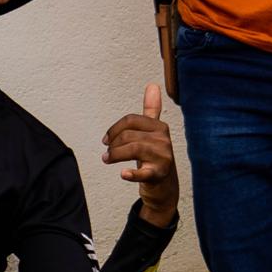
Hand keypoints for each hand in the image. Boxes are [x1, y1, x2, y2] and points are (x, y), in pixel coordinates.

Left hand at [102, 83, 178, 227]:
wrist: (165, 186)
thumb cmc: (155, 156)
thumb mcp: (153, 132)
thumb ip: (152, 109)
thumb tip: (152, 85)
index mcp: (160, 127)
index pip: (131, 120)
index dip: (115, 129)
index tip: (106, 140)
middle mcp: (163, 140)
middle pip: (130, 135)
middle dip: (113, 144)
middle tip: (106, 153)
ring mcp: (163, 157)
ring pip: (133, 149)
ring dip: (115, 155)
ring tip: (107, 159)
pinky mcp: (159, 174)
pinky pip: (144, 172)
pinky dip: (132, 173)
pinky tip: (123, 174)